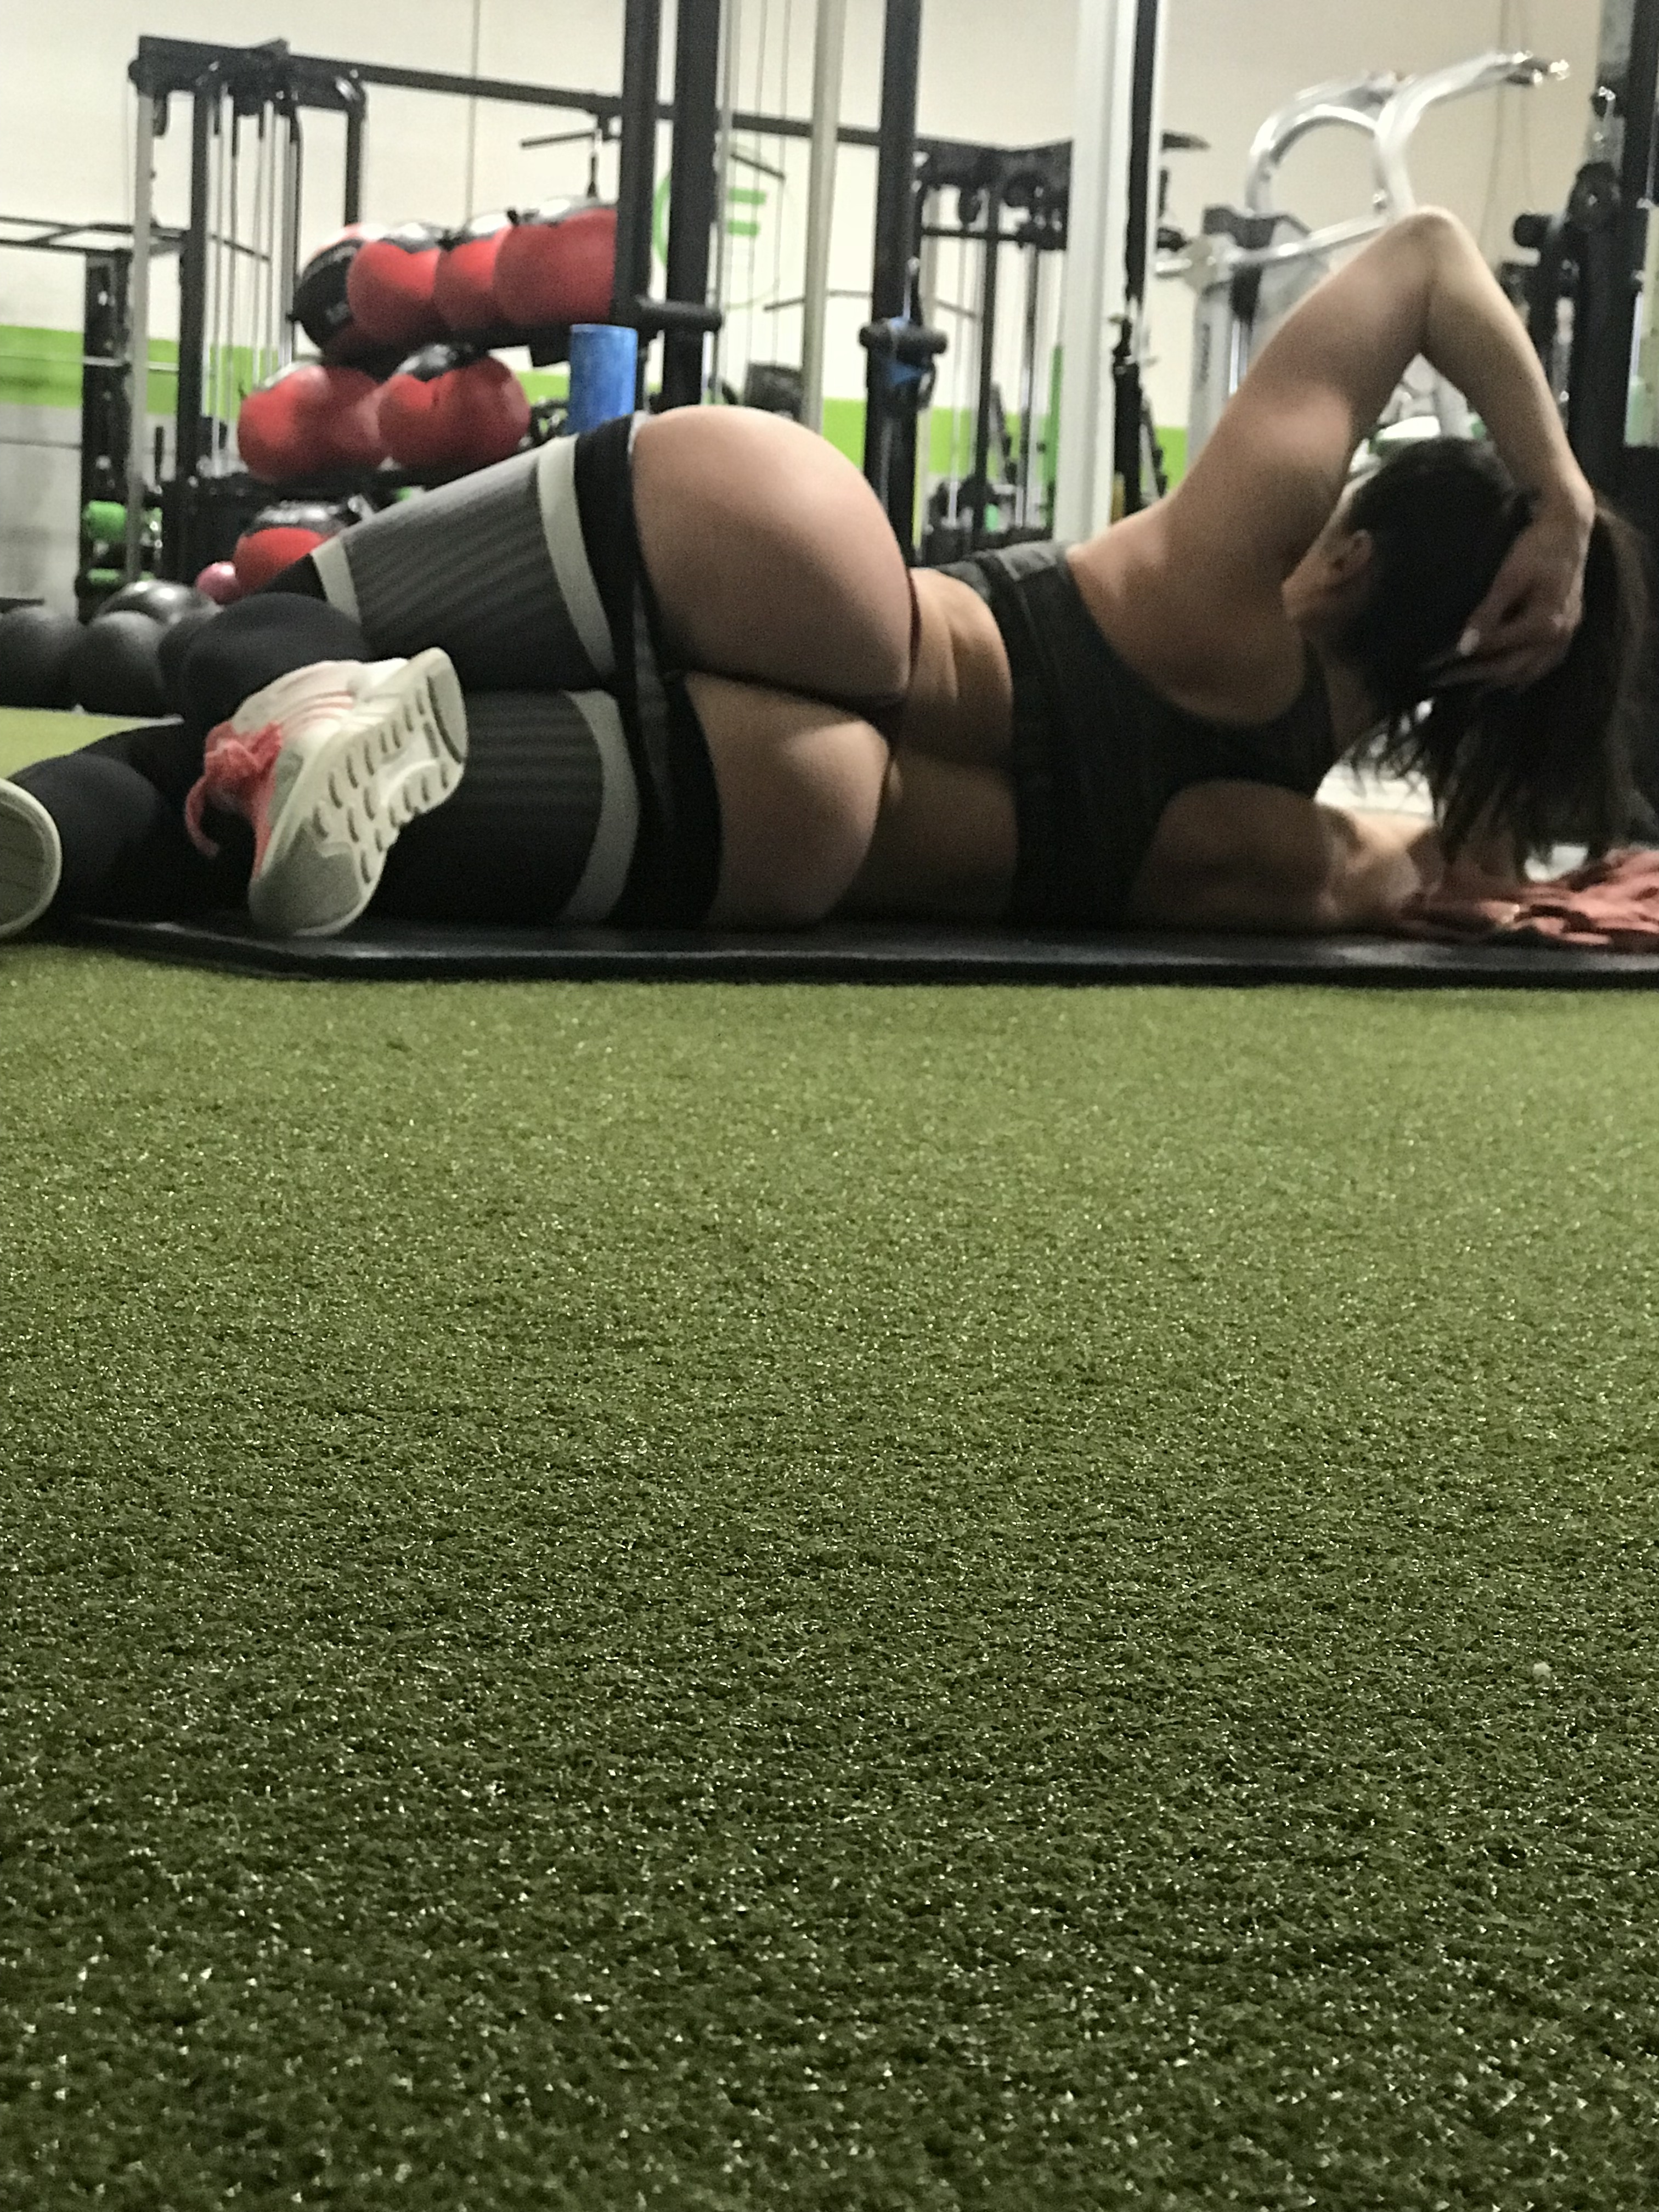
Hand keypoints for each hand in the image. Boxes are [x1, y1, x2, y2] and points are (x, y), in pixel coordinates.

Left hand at [1431, 482, 1593, 691]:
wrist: (1570, 528)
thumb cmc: (1536, 547)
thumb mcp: (1509, 577)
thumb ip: (1487, 613)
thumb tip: (1464, 647)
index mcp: (1543, 623)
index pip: (1493, 648)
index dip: (1460, 658)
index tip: (1433, 665)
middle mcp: (1558, 636)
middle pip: (1509, 667)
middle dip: (1473, 677)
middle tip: (1440, 682)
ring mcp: (1566, 635)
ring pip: (1528, 672)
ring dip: (1497, 682)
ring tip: (1467, 690)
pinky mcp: (1569, 629)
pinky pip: (1545, 664)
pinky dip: (1523, 675)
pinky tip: (1508, 682)